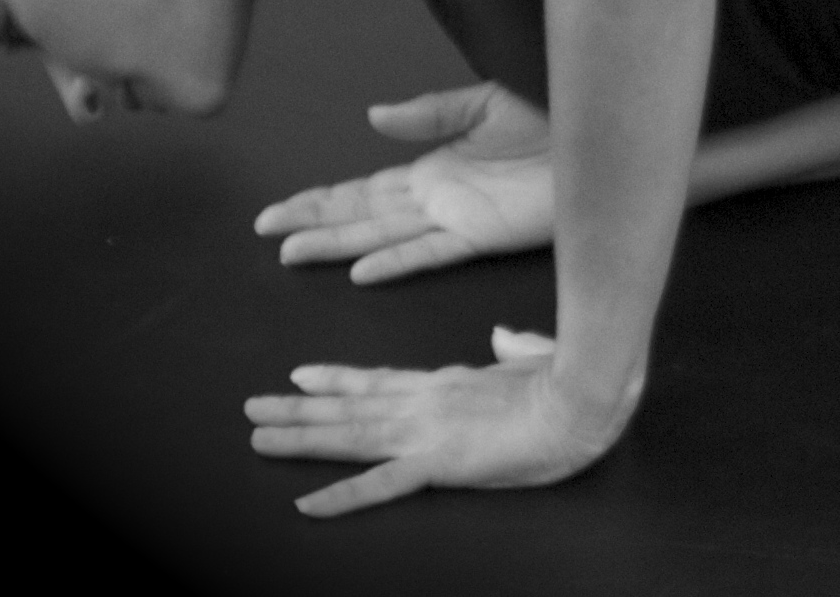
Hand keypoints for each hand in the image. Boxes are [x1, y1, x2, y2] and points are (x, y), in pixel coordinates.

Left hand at [247, 326, 626, 517]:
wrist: (586, 396)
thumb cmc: (571, 382)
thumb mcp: (535, 360)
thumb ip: (515, 347)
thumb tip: (502, 336)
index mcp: (449, 383)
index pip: (381, 381)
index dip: (337, 380)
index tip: (301, 376)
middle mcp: (427, 402)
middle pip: (351, 407)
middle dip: (299, 409)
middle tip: (253, 408)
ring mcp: (430, 430)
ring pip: (352, 436)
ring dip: (303, 438)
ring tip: (259, 437)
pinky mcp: (441, 461)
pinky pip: (382, 484)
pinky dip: (342, 496)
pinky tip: (307, 504)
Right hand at [255, 81, 556, 282]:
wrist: (605, 132)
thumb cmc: (555, 112)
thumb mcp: (487, 101)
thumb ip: (431, 114)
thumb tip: (372, 115)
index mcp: (435, 167)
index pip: (363, 189)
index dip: (320, 198)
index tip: (278, 207)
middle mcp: (437, 198)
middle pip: (361, 215)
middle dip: (313, 221)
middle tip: (264, 229)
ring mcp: (456, 219)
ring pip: (382, 236)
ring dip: (338, 245)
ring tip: (292, 252)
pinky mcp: (484, 234)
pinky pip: (432, 251)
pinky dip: (397, 261)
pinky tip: (362, 272)